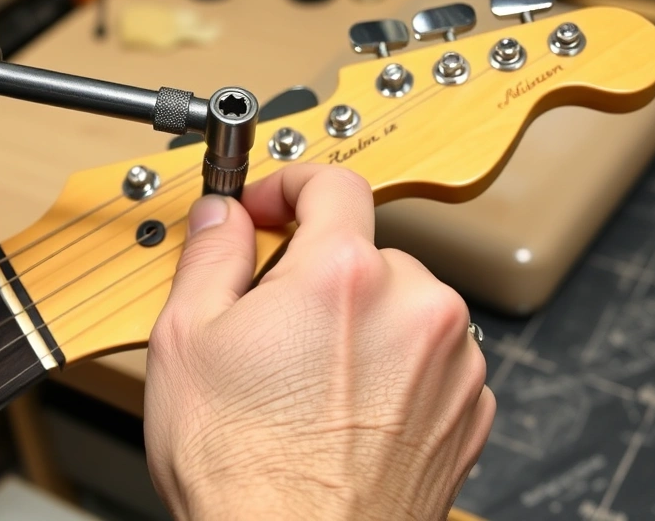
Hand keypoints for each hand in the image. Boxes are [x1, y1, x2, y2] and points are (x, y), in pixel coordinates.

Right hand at [145, 165, 494, 519]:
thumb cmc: (245, 472)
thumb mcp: (186, 342)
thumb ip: (210, 256)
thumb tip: (222, 217)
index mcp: (343, 275)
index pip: (332, 183)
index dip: (292, 185)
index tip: (272, 207)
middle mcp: (414, 307)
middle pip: (365, 251)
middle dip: (319, 271)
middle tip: (274, 319)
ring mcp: (451, 361)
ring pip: (402, 304)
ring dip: (361, 320)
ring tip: (310, 379)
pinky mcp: (468, 409)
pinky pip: (432, 357)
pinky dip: (395, 366)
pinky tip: (347, 406)